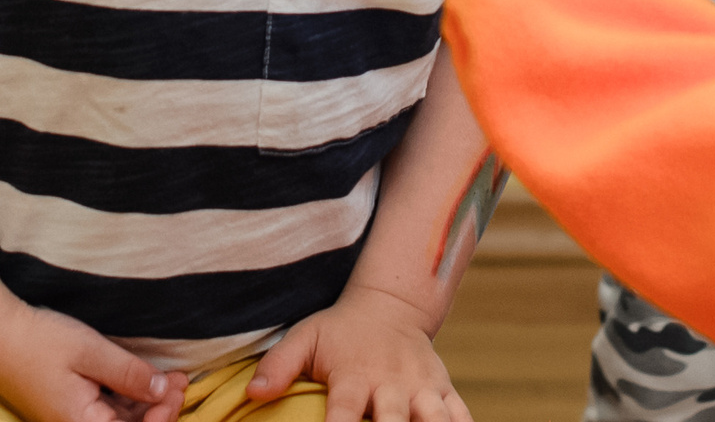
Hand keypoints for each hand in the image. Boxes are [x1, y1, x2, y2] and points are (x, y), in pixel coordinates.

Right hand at [0, 297, 182, 421]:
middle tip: (179, 379)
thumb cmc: (39, 342)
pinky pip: (103, 409)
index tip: (177, 388)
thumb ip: (129, 375)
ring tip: (169, 376)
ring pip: (117, 419)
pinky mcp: (65, 405)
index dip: (161, 418)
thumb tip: (163, 392)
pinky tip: (143, 377)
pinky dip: (126, 397)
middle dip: (158, 409)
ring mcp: (68, 417)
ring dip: (145, 403)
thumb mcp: (91, 353)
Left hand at [245, 289, 471, 421]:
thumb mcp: (305, 337)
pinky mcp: (443, 387)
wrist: (390, 305)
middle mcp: (391, 381)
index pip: (345, 410)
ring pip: (434, 418)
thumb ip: (279, 364)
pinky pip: (460, 413)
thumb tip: (254, 392)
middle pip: (394, 419)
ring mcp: (421, 385)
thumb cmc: (340, 331)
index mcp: (354, 374)